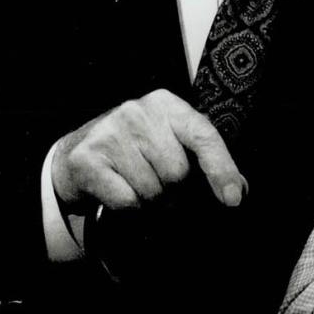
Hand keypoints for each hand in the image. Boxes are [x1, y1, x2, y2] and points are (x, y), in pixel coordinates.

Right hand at [50, 89, 247, 214]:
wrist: (74, 156)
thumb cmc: (133, 152)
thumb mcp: (169, 143)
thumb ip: (204, 160)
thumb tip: (239, 190)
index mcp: (166, 105)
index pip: (203, 135)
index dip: (221, 168)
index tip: (233, 198)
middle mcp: (137, 112)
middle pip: (177, 173)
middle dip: (173, 191)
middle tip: (157, 185)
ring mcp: (110, 133)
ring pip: (153, 191)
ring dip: (150, 201)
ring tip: (135, 186)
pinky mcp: (88, 159)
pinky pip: (127, 201)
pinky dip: (128, 208)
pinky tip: (117, 191)